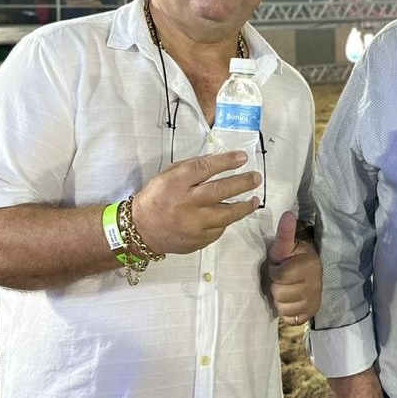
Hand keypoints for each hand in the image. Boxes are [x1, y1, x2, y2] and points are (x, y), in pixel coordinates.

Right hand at [129, 150, 260, 254]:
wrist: (140, 230)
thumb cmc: (156, 198)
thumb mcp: (167, 176)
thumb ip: (191, 169)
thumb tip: (219, 162)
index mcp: (175, 183)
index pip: (205, 168)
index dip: (226, 161)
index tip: (243, 157)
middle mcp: (186, 204)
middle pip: (220, 191)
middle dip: (242, 183)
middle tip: (256, 178)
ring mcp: (193, 225)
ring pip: (226, 214)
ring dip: (244, 206)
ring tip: (255, 199)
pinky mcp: (198, 240)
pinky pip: (219, 229)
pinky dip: (226, 220)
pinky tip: (231, 214)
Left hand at [266, 211, 321, 324]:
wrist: (306, 275)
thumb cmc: (291, 259)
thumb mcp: (285, 246)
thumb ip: (285, 233)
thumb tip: (287, 213)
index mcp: (309, 264)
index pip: (280, 275)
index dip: (275, 271)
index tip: (278, 266)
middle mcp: (316, 283)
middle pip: (280, 293)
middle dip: (276, 286)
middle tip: (281, 280)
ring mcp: (315, 299)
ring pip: (284, 307)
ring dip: (280, 300)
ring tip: (284, 289)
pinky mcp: (312, 313)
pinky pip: (291, 319)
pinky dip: (286, 312)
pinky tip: (289, 302)